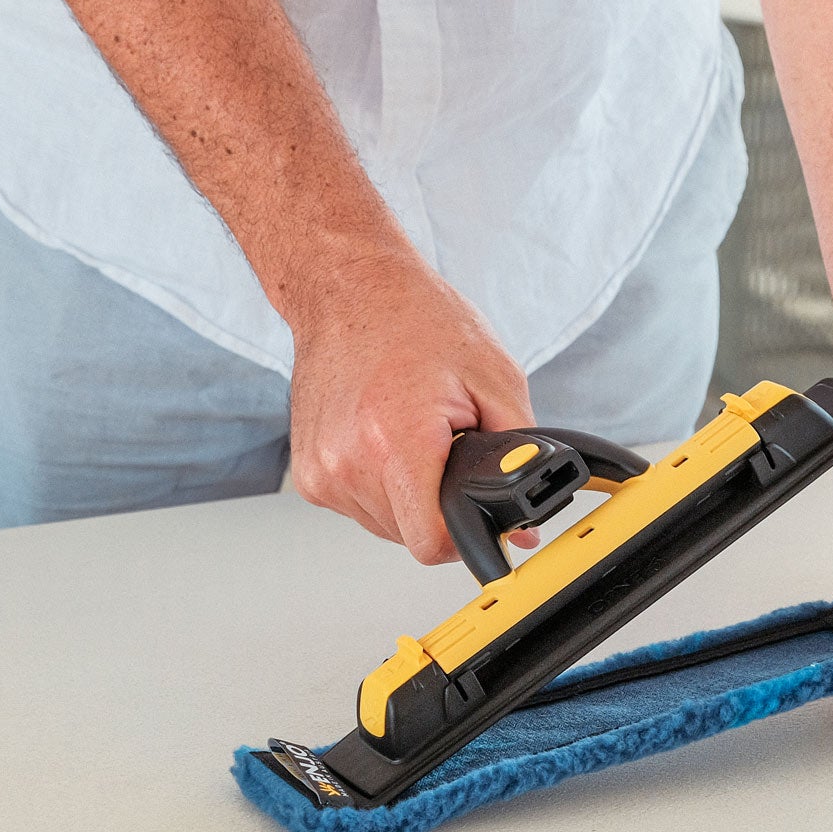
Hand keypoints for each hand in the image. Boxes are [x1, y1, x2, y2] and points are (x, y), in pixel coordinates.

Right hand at [286, 247, 538, 564]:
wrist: (349, 288)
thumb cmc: (416, 319)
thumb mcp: (496, 380)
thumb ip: (517, 459)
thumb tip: (526, 526)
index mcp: (395, 442)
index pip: (432, 543)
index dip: (466, 534)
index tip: (478, 514)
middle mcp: (347, 463)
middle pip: (410, 536)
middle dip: (440, 504)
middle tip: (446, 448)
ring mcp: (320, 472)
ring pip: (385, 526)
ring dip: (409, 496)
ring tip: (414, 436)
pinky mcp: (306, 474)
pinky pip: (360, 507)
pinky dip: (381, 485)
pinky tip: (387, 440)